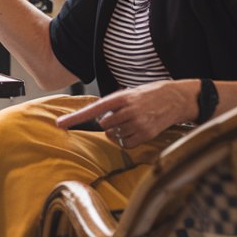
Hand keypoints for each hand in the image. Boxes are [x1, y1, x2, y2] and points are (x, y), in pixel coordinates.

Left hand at [55, 80, 198, 148]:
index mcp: (121, 97)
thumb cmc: (151, 94)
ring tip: (135, 120)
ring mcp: (138, 124)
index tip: (59, 124)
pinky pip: (126, 144)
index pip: (93, 109)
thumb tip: (100, 119)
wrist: (178, 98)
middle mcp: (128, 110)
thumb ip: (114, 104)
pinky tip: (138, 130)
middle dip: (110, 122)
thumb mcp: (130, 92)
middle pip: (104, 125)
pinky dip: (128, 140)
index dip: (75, 118)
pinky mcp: (146, 135)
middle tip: (125, 115)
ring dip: (120, 131)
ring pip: (115, 135)